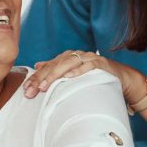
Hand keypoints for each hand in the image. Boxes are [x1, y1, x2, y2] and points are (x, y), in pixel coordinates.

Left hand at [23, 50, 145, 100]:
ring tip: (45, 86)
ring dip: (55, 75)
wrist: (121, 77)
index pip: (48, 66)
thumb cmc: (94, 78)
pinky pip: (87, 66)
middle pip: (55, 65)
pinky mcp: (100, 63)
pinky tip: (68, 78)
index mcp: (67, 57)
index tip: (26, 89)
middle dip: (41, 78)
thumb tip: (37, 65)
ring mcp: (88, 58)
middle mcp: (76, 55)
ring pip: (68, 64)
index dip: (36, 77)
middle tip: (32, 91)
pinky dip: (77, 72)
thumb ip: (56, 68)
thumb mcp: (73, 74)